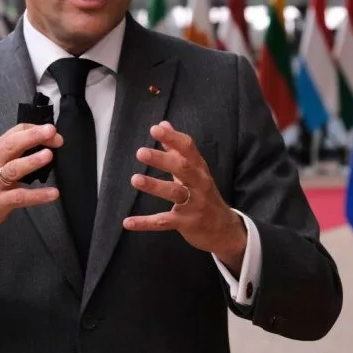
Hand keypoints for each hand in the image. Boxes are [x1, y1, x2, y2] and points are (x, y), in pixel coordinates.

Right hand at [0, 123, 62, 266]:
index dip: (36, 130)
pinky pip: (19, 197)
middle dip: (33, 136)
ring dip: (31, 161)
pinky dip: (37, 195)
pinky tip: (52, 193)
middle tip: (52, 132)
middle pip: (12, 145)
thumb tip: (44, 144)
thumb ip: (14, 152)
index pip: (15, 132)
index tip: (53, 133)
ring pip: (13, 168)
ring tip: (48, 155)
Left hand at [124, 121, 246, 275]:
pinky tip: (127, 222)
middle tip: (141, 152)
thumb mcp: (195, 171)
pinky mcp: (187, 223)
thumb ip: (177, 149)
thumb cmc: (204, 195)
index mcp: (199, 169)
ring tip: (135, 179)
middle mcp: (199, 183)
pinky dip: (145, 223)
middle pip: (183, 168)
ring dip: (155, 186)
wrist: (224, 229)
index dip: (173, 138)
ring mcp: (195, 204)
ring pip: (174, 192)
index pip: (188, 148)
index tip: (155, 129)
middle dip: (162, 159)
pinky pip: (164, 221)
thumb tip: (163, 124)